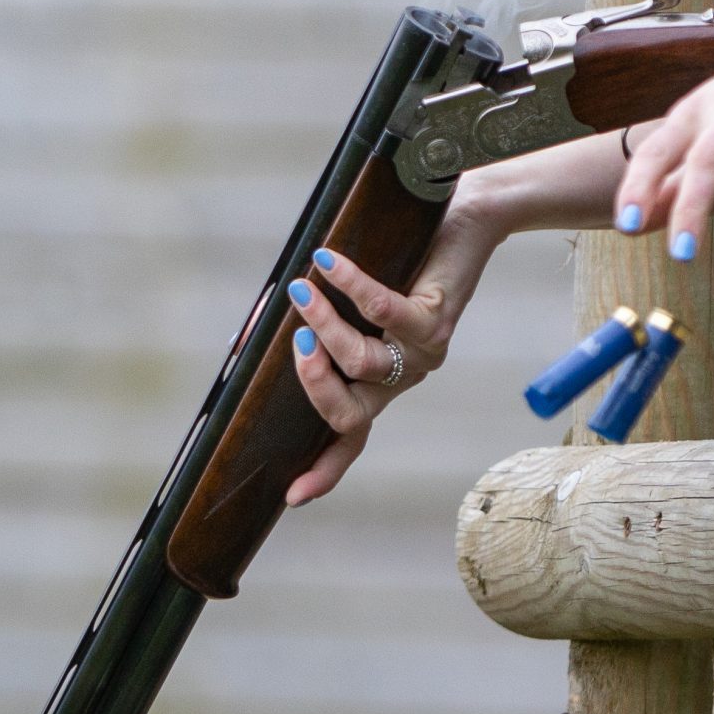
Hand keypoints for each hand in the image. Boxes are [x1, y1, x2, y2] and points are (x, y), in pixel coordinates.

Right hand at [284, 179, 503, 505]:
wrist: (468, 217)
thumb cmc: (402, 255)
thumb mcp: (344, 296)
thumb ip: (305, 320)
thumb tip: (245, 339)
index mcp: (383, 381)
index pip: (351, 439)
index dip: (325, 470)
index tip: (293, 496)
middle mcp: (404, 375)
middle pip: (351, 415)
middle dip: (314, 386)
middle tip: (294, 345)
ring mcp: (424, 352)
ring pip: (362, 363)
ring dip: (323, 326)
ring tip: (301, 289)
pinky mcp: (436, 317)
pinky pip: (381, 310)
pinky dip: (348, 285)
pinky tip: (326, 262)